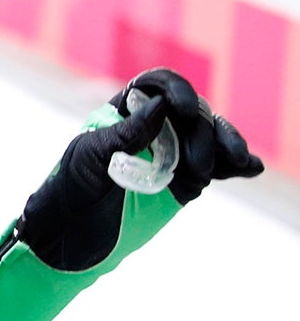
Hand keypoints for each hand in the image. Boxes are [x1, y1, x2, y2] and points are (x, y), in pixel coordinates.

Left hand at [18, 69, 261, 270]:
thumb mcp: (90, 157)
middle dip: (202, 133)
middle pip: (191, 113)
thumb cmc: (71, 187)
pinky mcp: (186, 181)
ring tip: (236, 162)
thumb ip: (125, 133)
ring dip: (226, 145)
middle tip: (197, 166)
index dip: (176, 91)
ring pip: (210, 138)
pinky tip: (250, 168)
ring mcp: (173, 153)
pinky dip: (235, 165)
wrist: (70, 235)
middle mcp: (154, 126)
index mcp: (125, 110)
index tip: (183, 111)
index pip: (157, 86)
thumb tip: (160, 105)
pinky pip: (217, 166)